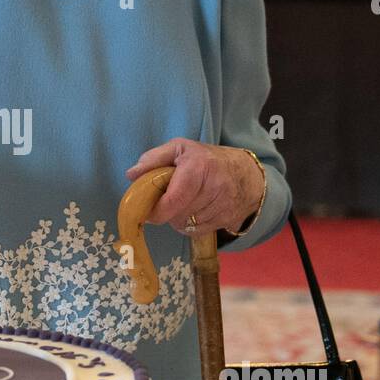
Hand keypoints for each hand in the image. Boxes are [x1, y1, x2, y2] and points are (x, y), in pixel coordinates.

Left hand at [125, 138, 264, 236]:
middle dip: (168, 212)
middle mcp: (215, 187)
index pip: (174, 200)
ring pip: (187, 226)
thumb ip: (154, 159)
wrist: (247, 173)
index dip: (157, 211)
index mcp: (199, 166)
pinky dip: (191, 225)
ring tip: (185, 203)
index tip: (148, 211)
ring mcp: (225, 205)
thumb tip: (132, 175)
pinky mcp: (229, 219)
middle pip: (178, 215)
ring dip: (179, 219)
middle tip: (168, 200)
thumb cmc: (206, 159)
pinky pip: (199, 231)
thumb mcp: (180, 148)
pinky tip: (195, 211)